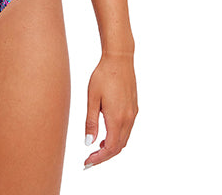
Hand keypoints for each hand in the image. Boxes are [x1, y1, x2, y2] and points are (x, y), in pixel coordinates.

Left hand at [83, 52, 137, 168]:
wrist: (119, 59)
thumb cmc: (103, 76)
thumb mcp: (92, 98)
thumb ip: (91, 122)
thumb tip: (89, 143)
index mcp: (117, 118)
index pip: (110, 148)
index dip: (99, 158)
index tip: (87, 162)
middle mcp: (128, 119)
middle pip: (119, 147)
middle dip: (105, 156)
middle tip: (90, 160)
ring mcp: (133, 114)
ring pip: (124, 139)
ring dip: (112, 147)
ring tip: (96, 148)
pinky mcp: (134, 108)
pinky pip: (127, 130)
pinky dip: (117, 137)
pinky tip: (106, 133)